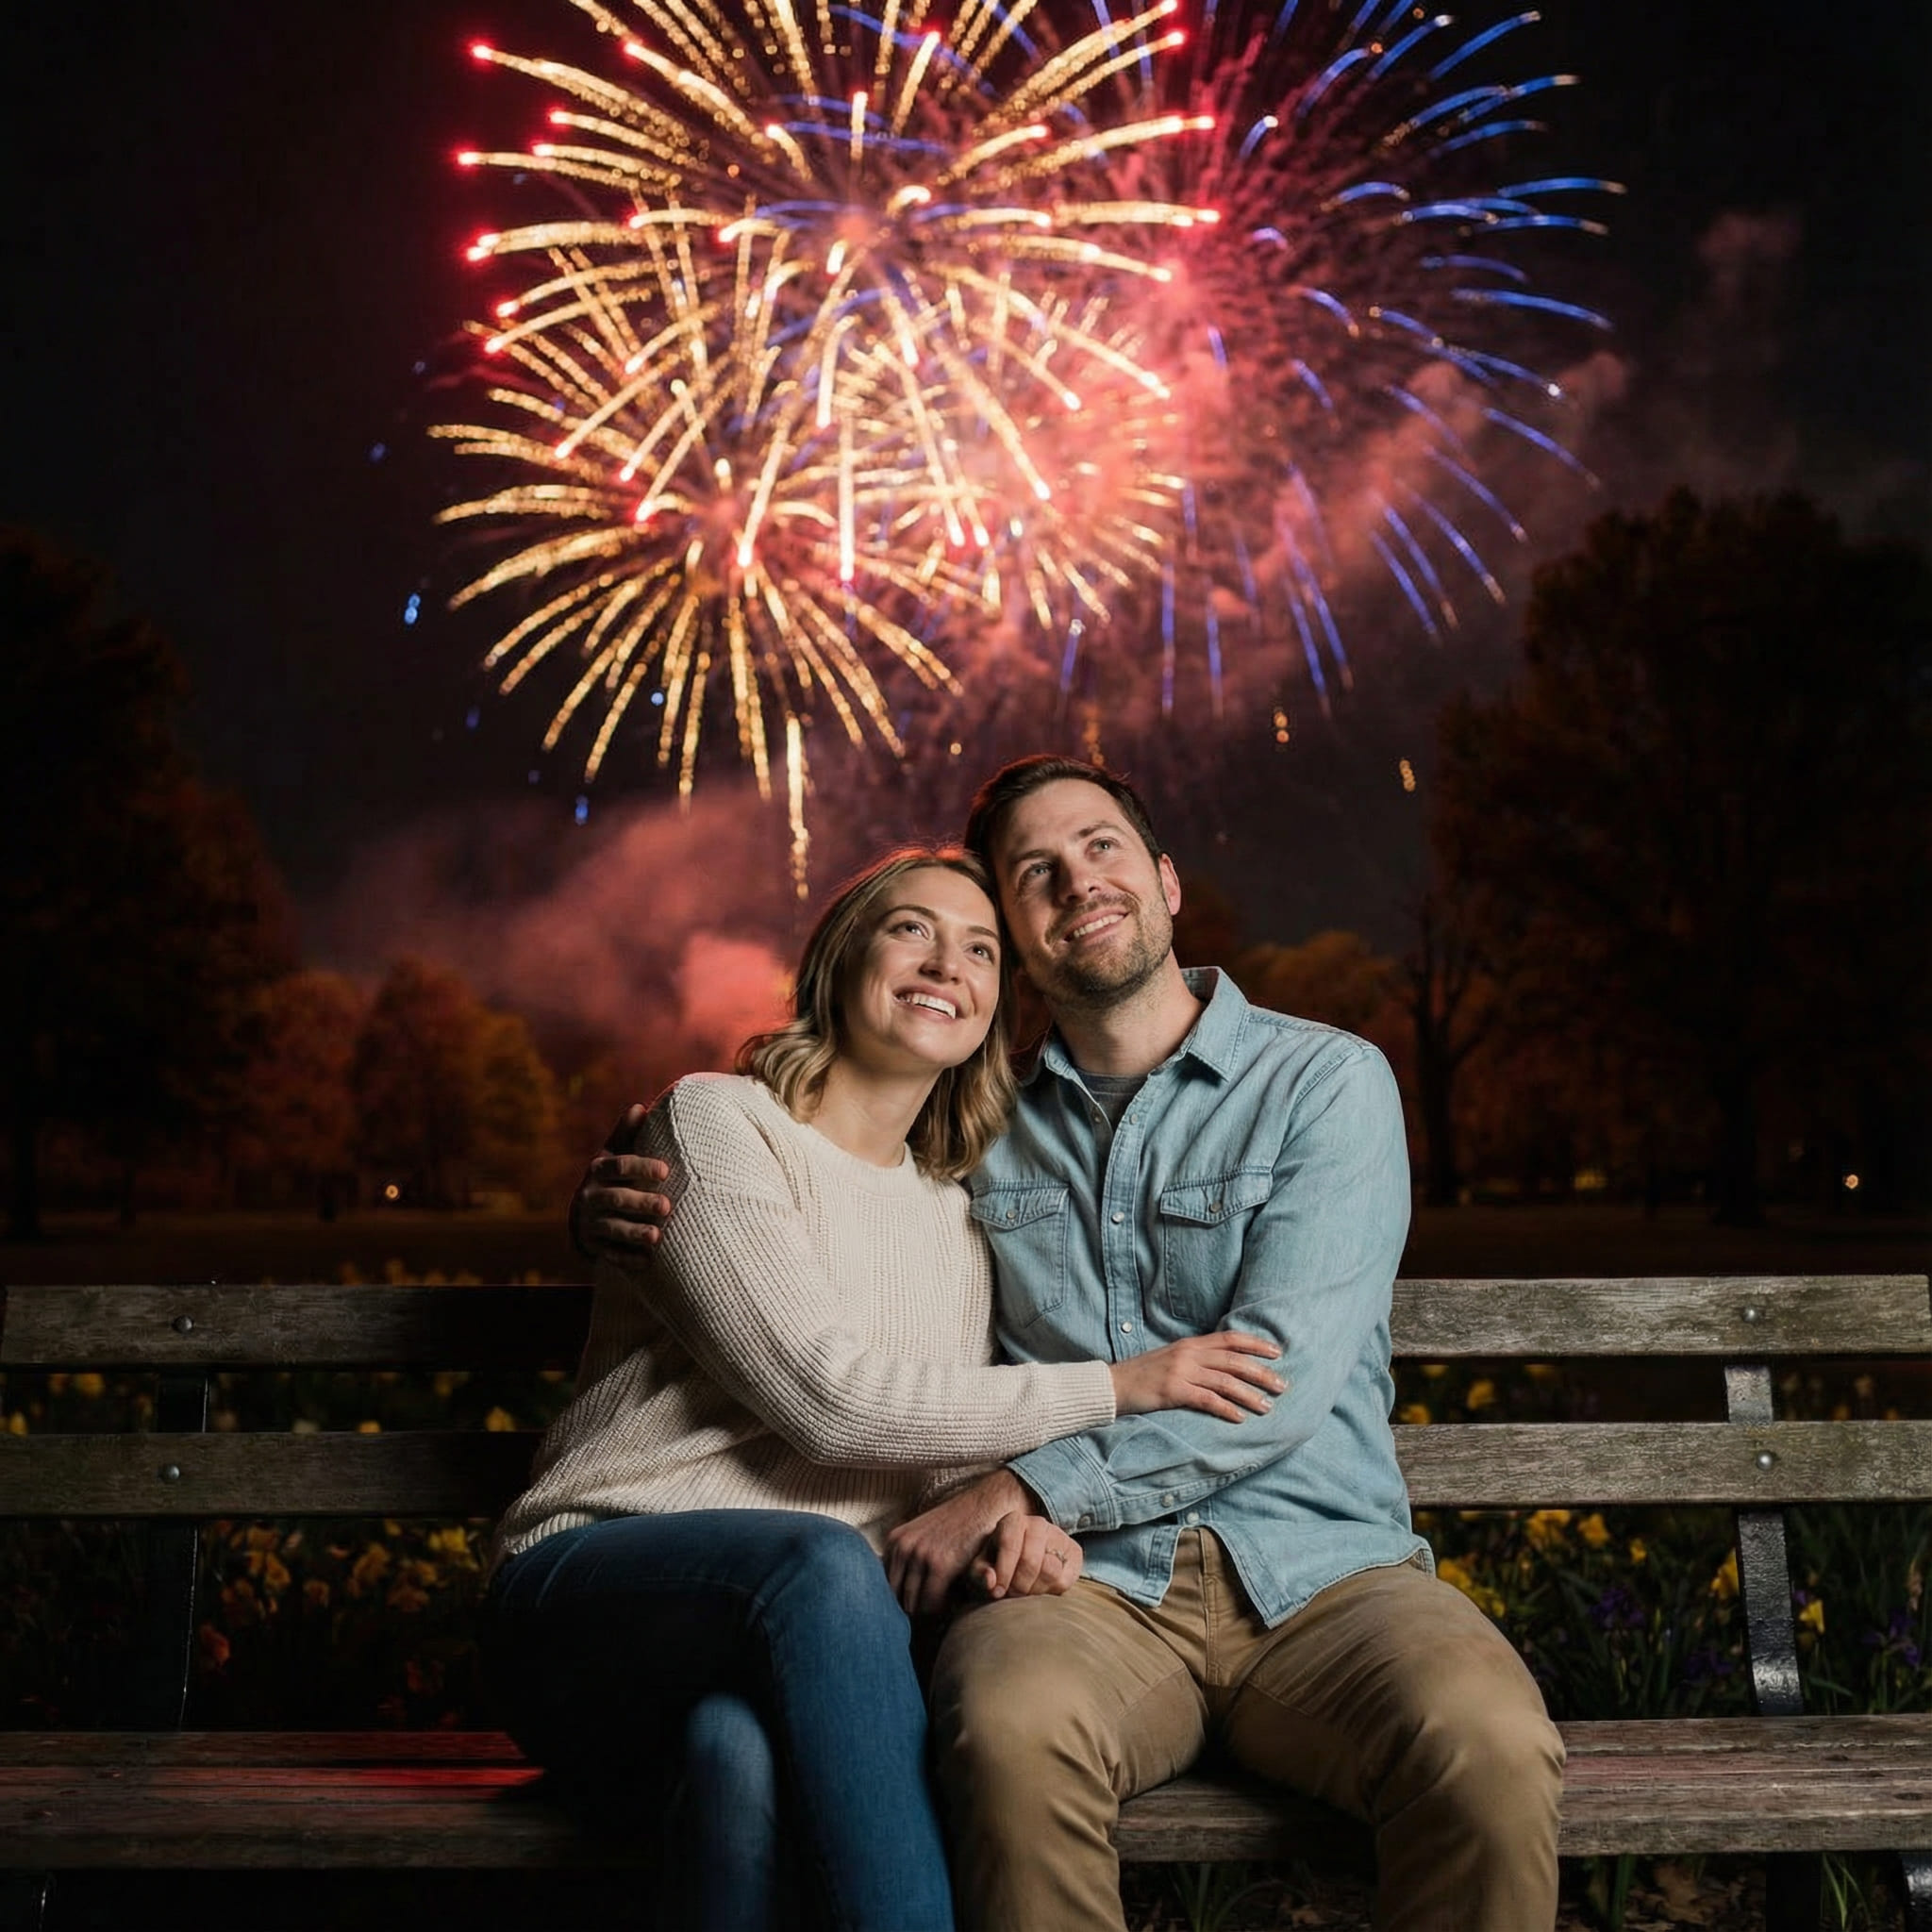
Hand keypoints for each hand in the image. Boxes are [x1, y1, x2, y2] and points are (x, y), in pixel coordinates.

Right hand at [568, 1106, 672, 1258]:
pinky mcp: (594, 1246)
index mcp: (599, 1169)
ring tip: (656, 1238)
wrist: (583, 1213)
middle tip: (666, 1207)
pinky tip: (646, 1261)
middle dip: (641, 1203)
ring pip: (612, 1229)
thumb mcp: (614, 1153)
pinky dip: (627, 1259)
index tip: (666, 1171)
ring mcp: (591, 1223)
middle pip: (617, 1199)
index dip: (642, 1167)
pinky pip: (610, 1255)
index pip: (619, 1166)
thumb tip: (640, 1106)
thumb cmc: (610, 1177)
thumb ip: (627, 1133)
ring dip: (634, 1234)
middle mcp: (591, 1196)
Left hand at [885, 1469, 1031, 1614]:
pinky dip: (941, 1609)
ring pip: (913, 1604)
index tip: (917, 1604)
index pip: (885, 1585)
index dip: (900, 1599)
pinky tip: (953, 1602)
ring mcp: (920, 1555)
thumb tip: (895, 1592)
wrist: (983, 1505)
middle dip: (912, 1608)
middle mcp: (903, 1547)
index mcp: (895, 1540)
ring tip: (943, 1607)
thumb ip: (907, 1557)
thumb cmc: (956, 1524)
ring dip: (928, 1611)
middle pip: (896, 1598)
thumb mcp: (922, 1534)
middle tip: (930, 1613)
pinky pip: (932, 1603)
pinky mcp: (940, 1565)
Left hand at [972, 1511, 1082, 1600]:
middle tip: (1012, 1594)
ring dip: (1035, 1590)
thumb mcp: (980, 1569)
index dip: (1003, 1572)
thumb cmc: (995, 1566)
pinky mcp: (1074, 1554)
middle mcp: (1038, 1524)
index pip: (1010, 1545)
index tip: (998, 1592)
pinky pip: (1064, 1581)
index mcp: (1013, 1521)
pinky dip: (1051, 1592)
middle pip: (1030, 1561)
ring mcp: (1058, 1536)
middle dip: (1019, 1585)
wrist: (1021, 1564)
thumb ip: (979, 1574)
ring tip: (1025, 1590)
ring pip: (1050, 1571)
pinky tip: (1040, 1587)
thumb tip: (991, 1581)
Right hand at [1109, 1330, 1283, 1421]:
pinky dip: (1226, 1409)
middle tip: (1282, 1385)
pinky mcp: (1173, 1391)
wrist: (1112, 1385)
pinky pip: (1206, 1400)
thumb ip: (1197, 1359)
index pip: (1230, 1338)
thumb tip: (1226, 1368)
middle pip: (1233, 1361)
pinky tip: (1239, 1418)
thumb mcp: (1172, 1359)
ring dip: (1249, 1395)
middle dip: (1261, 1372)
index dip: (1256, 1344)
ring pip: (1225, 1381)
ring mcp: (1180, 1372)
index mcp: (1190, 1344)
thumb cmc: (1143, 1375)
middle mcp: (1188, 1354)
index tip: (1277, 1352)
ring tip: (1267, 1407)